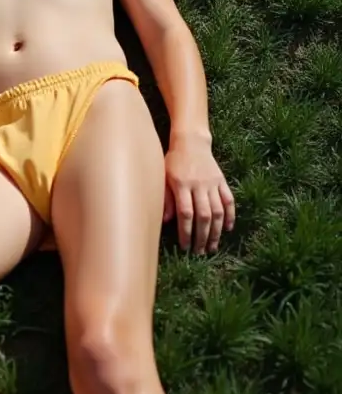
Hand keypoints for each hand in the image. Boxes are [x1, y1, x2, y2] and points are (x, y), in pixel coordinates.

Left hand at [164, 132, 234, 253]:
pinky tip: (228, 229)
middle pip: (203, 215)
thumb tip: (166, 221)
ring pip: (218, 211)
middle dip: (202, 236)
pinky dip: (230, 215)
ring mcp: (212, 183)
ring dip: (216, 231)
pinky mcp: (222, 181)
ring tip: (213, 246)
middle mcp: (199, 185)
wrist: (191, 142)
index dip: (186, 231)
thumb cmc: (172, 161)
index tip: (185, 245)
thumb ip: (166, 198)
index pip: (185, 213)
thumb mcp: (163, 176)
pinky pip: (229, 200)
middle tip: (200, 251)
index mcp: (181, 184)